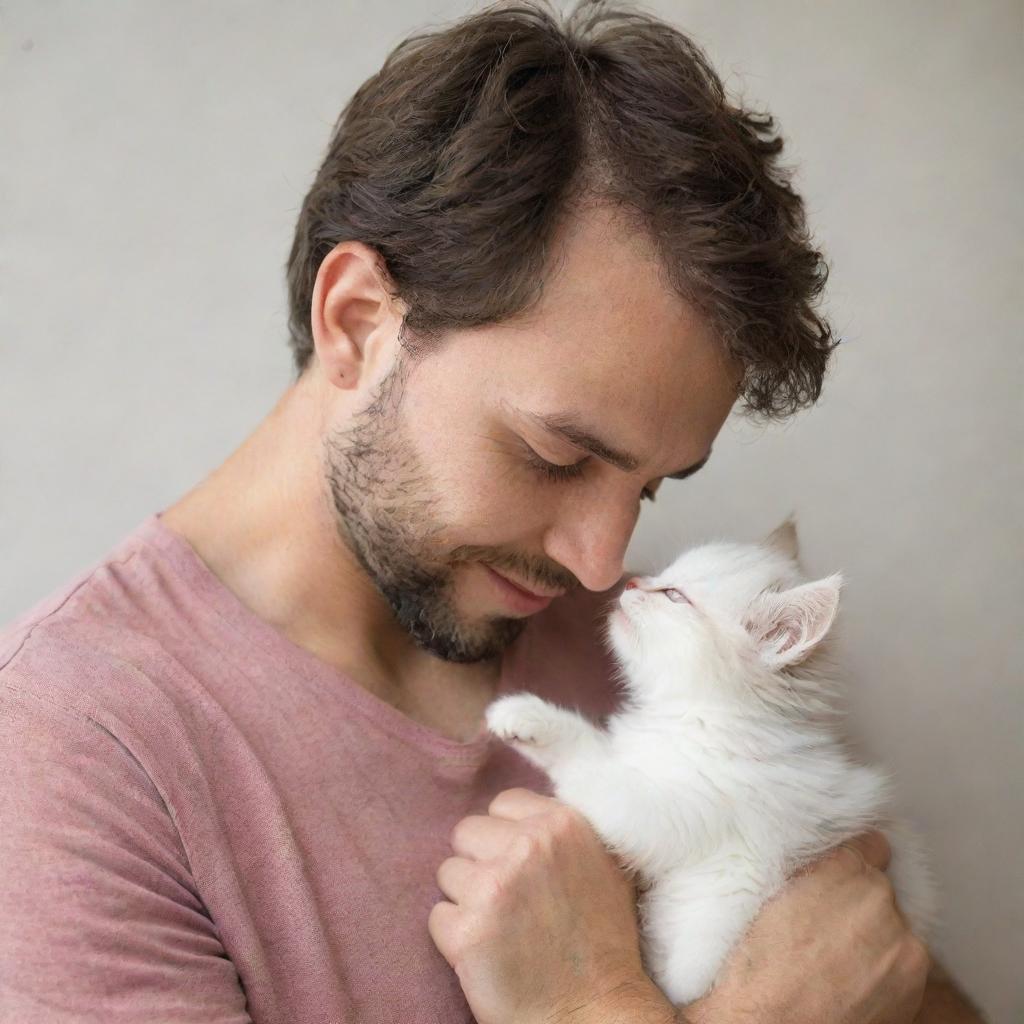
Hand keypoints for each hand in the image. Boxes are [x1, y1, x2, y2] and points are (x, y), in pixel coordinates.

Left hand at [428, 787, 664, 1023]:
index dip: (504, 835)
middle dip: (480, 863)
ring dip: (466, 900)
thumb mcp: (603, 865)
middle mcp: (527, 845)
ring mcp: (495, 885)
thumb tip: (524, 813)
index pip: (502, 804)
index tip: (517, 864)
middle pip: (467, 833)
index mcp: (562, 823)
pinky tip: (487, 953)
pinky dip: (454, 937)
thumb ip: (565, 832)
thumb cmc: (603, 944)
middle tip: (507, 900)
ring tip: (500, 928)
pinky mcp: (467, 930)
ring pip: (448, 873)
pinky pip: (438, 917)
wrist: (594, 1012)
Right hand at [682, 830, 929, 1023]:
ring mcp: (904, 943)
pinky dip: (882, 965)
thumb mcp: (762, 895)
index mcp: (842, 869)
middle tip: (822, 921)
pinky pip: (901, 959)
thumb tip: (820, 856)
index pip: (869, 842)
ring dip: (871, 933)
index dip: (852, 856)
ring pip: (892, 924)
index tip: (840, 869)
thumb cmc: (754, 969)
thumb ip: (805, 868)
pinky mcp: (915, 983)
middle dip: (856, 899)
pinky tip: (850, 978)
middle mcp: (879, 899)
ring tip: (835, 955)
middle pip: (878, 886)